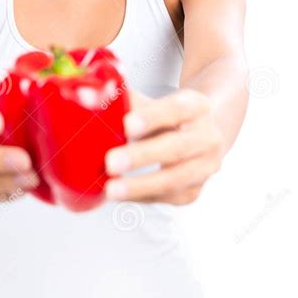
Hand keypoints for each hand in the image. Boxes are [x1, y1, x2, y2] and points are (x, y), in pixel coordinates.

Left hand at [103, 88, 224, 204]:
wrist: (203, 133)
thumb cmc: (170, 117)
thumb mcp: (155, 102)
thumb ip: (128, 102)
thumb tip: (90, 99)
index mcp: (197, 107)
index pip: (176, 109)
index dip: (151, 118)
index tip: (126, 125)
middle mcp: (208, 137)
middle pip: (176, 148)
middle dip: (142, 157)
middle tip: (111, 162)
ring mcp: (205, 167)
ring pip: (175, 180)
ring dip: (141, 186)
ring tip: (111, 189)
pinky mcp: (194, 191)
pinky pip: (167, 198)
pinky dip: (141, 197)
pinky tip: (120, 195)